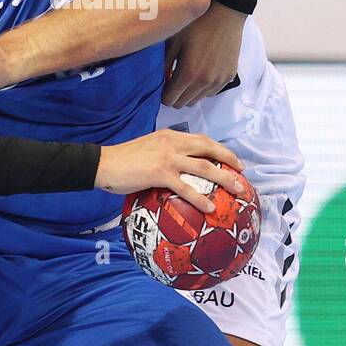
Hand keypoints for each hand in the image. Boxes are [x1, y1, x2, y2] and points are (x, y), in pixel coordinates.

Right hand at [95, 129, 245, 212]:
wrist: (103, 164)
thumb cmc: (122, 161)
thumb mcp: (148, 150)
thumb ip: (164, 155)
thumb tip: (177, 172)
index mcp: (170, 136)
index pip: (201, 139)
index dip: (219, 148)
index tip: (232, 159)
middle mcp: (172, 143)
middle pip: (209, 148)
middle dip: (229, 159)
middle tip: (242, 172)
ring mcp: (168, 157)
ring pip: (205, 167)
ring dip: (225, 179)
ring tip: (237, 190)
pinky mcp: (160, 173)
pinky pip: (186, 188)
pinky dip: (200, 198)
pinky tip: (210, 208)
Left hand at [162, 1, 246, 108]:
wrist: (226, 14)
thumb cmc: (197, 24)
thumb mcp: (174, 41)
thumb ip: (164, 64)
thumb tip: (161, 80)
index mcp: (188, 73)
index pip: (170, 100)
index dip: (163, 94)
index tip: (163, 85)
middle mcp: (204, 82)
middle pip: (183, 103)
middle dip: (175, 95)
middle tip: (173, 81)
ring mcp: (218, 81)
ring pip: (197, 99)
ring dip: (190, 92)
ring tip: (188, 75)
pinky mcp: (228, 77)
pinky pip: (211, 92)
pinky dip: (204, 88)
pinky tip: (202, 72)